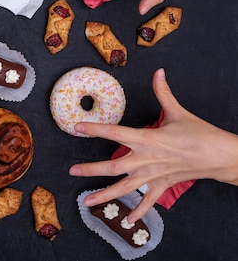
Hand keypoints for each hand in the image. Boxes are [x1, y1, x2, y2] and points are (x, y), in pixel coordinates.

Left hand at [69, 68, 237, 221]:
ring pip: (124, 188)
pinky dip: (137, 211)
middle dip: (90, 169)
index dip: (95, 129)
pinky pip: (147, 201)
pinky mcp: (162, 185)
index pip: (115, 132)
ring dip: (105, 194)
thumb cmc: (199, 133)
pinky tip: (126, 220)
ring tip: (87, 200)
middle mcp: (146, 159)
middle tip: (72, 170)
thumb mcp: (178, 111)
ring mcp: (153, 175)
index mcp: (147, 138)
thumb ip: (163, 92)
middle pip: (113, 166)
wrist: (220, 156)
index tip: (77, 127)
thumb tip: (159, 72)